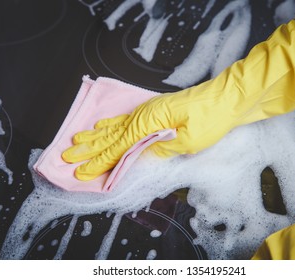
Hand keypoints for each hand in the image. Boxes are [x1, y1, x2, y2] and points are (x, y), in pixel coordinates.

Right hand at [62, 17, 294, 181]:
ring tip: (76, 140)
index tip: (82, 172)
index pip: (119, 147)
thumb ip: (160, 148)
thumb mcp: (188, 140)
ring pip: (115, 126)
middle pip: (111, 136)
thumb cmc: (211, 119)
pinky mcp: (155, 110)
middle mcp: (143, 115)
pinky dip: (111, 124)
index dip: (100, 162)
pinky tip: (103, 125)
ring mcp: (148, 111)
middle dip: (89, 149)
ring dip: (95, 136)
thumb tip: (138, 156)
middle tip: (67, 156)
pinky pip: (126, 119)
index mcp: (149, 123)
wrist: (227, 98)